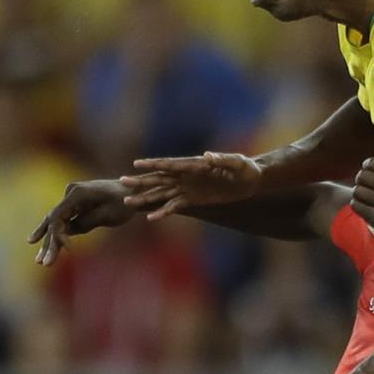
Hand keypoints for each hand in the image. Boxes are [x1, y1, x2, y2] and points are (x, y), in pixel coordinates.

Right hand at [28, 180, 137, 265]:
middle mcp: (71, 194)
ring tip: (39, 262)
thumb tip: (66, 232)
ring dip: (49, 242)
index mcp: (78, 192)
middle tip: (43, 263)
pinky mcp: (75, 208)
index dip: (58, 234)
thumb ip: (86, 222)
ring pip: (56, 224)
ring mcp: (72, 200)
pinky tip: (42, 249)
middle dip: (49, 243)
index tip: (68, 249)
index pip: (58, 215)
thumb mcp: (109, 214)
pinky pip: (63, 224)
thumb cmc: (125, 202)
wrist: (134, 192)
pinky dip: (57, 237)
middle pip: (54, 222)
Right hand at [119, 151, 262, 220]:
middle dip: (142, 180)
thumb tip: (207, 156)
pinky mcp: (194, 200)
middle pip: (160, 178)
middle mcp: (187, 176)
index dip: (154, 164)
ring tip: (128, 202)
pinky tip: (151, 218)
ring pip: (162, 193)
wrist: (251, 180)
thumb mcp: (237, 162)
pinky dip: (163, 211)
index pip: (171, 164)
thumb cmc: (245, 167)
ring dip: (146, 197)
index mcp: (195, 164)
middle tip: (122, 182)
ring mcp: (189, 188)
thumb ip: (222, 159)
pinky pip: (174, 206)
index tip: (137, 164)